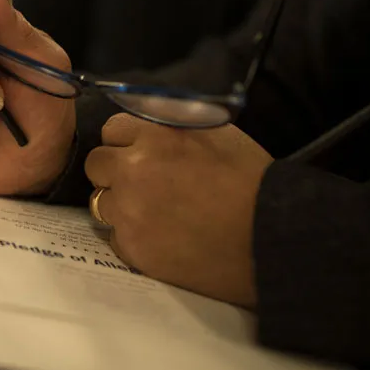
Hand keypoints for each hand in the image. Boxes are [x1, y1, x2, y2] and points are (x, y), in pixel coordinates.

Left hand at [86, 114, 272, 307]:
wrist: (271, 238)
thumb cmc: (252, 181)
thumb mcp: (214, 133)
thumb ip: (170, 125)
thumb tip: (143, 121)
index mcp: (155, 135)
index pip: (112, 130)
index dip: (128, 142)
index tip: (143, 154)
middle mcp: (133, 169)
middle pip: (97, 165)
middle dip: (116, 172)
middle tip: (146, 184)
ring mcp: (129, 211)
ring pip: (101, 202)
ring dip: (121, 205)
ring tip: (158, 213)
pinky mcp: (132, 248)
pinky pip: (114, 237)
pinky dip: (132, 237)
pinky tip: (163, 237)